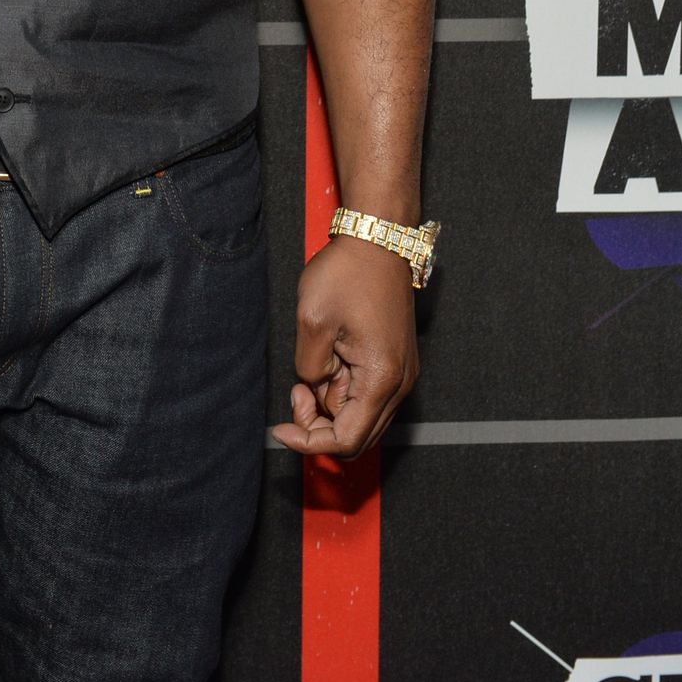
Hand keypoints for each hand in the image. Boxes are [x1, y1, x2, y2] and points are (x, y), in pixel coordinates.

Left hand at [269, 234, 418, 459]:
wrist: (377, 239)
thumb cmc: (348, 273)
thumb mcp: (312, 321)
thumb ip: (308, 367)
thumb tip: (312, 388)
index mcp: (381, 380)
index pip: (345, 441)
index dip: (308, 442)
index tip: (281, 427)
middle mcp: (398, 384)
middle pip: (357, 437)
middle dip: (319, 427)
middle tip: (295, 394)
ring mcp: (400, 373)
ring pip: (361, 417)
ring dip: (330, 406)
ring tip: (311, 364)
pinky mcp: (394, 361)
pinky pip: (366, 394)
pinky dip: (342, 389)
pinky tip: (327, 360)